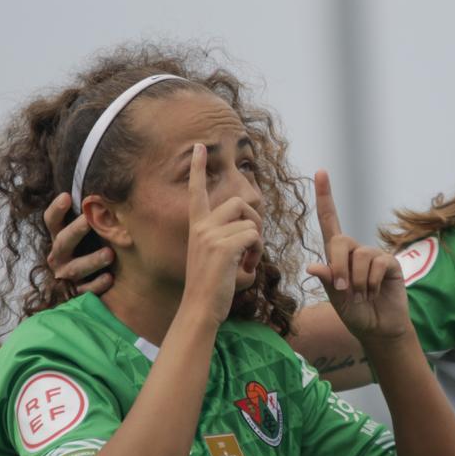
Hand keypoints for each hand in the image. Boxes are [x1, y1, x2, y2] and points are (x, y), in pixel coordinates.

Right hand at [43, 193, 114, 294]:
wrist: (90, 284)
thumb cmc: (92, 249)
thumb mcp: (89, 233)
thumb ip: (92, 216)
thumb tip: (107, 192)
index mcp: (60, 238)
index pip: (52, 221)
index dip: (56, 209)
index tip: (67, 196)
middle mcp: (59, 256)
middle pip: (63, 242)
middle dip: (75, 231)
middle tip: (89, 220)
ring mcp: (66, 275)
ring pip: (76, 268)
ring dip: (92, 260)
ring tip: (110, 254)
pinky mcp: (76, 293)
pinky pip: (85, 290)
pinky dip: (97, 285)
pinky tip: (110, 277)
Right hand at [181, 144, 263, 324]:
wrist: (200, 309)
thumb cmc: (213, 288)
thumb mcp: (218, 258)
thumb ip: (232, 238)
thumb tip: (253, 231)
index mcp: (197, 227)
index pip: (197, 192)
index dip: (199, 168)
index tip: (199, 146)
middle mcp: (201, 227)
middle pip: (238, 202)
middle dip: (254, 220)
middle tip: (252, 245)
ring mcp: (211, 235)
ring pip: (251, 223)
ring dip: (257, 242)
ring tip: (247, 262)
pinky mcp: (223, 246)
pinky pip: (254, 237)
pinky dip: (257, 253)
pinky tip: (247, 269)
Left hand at [305, 170, 408, 341]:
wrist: (378, 329)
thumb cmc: (355, 312)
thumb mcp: (336, 299)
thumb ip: (327, 281)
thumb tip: (312, 266)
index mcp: (337, 255)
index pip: (330, 220)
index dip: (325, 196)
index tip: (321, 172)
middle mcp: (356, 250)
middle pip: (341, 241)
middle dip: (339, 266)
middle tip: (344, 289)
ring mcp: (374, 256)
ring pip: (361, 256)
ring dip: (358, 281)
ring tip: (363, 295)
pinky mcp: (391, 263)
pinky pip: (378, 264)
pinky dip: (373, 282)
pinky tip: (376, 292)